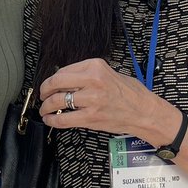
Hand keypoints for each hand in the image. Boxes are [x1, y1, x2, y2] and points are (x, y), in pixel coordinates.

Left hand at [38, 58, 177, 145]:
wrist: (144, 112)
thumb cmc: (131, 93)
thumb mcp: (110, 73)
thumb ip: (89, 74)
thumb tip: (67, 78)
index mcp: (96, 67)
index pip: (64, 70)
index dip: (52, 79)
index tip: (50, 84)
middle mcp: (93, 81)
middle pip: (57, 83)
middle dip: (45, 90)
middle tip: (43, 95)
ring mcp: (91, 100)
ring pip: (58, 101)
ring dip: (46, 106)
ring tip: (45, 109)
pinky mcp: (91, 117)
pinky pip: (64, 119)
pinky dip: (53, 120)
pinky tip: (50, 119)